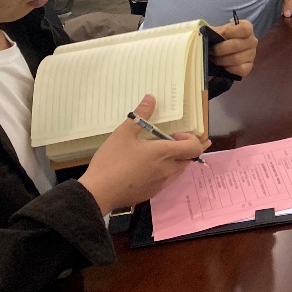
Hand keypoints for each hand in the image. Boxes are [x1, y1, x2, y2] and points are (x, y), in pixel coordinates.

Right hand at [78, 95, 208, 214]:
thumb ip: (140, 115)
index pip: (194, 147)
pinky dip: (166, 171)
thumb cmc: (111, 161)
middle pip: (189, 159)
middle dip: (184, 149)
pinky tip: (147, 168)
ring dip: (176, 160)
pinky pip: (167, 180)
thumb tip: (151, 98)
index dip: (191, 139)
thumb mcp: (123, 134)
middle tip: (169, 142)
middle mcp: (168, 169)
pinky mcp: (153, 193)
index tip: (176, 135)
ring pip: (179, 170)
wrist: (97, 194)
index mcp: (164, 153)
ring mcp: (162, 183)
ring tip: (157, 154)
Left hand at [208, 19, 256, 76]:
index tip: (219, 35)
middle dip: (219, 49)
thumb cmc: (219, 38)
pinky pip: (239, 69)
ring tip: (214, 59)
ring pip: (236, 59)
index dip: (229, 32)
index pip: (244, 29)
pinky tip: (223, 66)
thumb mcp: (216, 31)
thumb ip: (214, 31)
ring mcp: (252, 55)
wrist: (220, 51)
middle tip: (211, 50)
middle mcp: (252, 41)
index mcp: (246, 28)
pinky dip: (228, 68)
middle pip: (236, 45)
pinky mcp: (248, 67)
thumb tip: (207, 34)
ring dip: (221, 60)